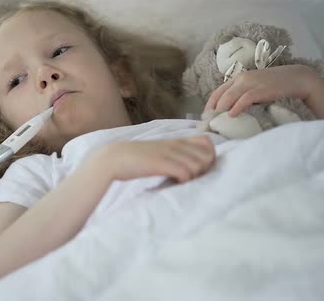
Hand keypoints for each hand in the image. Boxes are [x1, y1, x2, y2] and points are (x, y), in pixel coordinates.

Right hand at [92, 136, 215, 182]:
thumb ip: (173, 153)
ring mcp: (168, 154)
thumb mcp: (157, 151)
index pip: (207, 142)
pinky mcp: (161, 164)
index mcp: (175, 141)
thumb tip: (187, 166)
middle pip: (208, 155)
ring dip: (195, 176)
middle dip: (205, 169)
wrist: (114, 158)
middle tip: (193, 177)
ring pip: (199, 165)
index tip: (200, 167)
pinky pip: (185, 172)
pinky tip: (176, 182)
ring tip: (183, 181)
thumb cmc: (135, 159)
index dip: (209, 155)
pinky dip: (185, 180)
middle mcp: (175, 145)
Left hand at [204, 64, 316, 116]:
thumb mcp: (254, 88)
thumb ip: (242, 96)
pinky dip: (236, 107)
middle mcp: (241, 79)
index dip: (209, 105)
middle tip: (208, 123)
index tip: (205, 117)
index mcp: (238, 79)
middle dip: (212, 110)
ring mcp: (251, 83)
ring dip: (220, 110)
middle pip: (220, 95)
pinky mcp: (261, 89)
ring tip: (216, 121)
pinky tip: (231, 115)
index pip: (217, 92)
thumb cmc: (275, 86)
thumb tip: (229, 113)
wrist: (298, 78)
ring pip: (229, 96)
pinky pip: (244, 99)